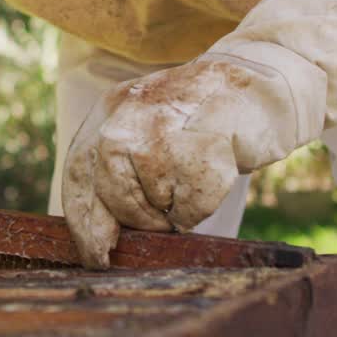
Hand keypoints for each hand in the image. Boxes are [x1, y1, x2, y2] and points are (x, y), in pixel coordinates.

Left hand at [62, 55, 307, 267]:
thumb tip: (97, 232)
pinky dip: (201, 208)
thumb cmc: (201, 118)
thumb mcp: (146, 126)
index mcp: (108, 110)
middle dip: (135, 221)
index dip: (84, 221)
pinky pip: (186, 209)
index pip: (77, 175)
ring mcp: (159, 129)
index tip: (96, 254)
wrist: (259, 82)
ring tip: (191, 183)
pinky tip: (213, 175)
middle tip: (160, 222)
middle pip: (110, 197)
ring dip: (169, 213)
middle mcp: (124, 115)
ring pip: (146, 207)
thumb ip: (118, 164)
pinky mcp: (195, 148)